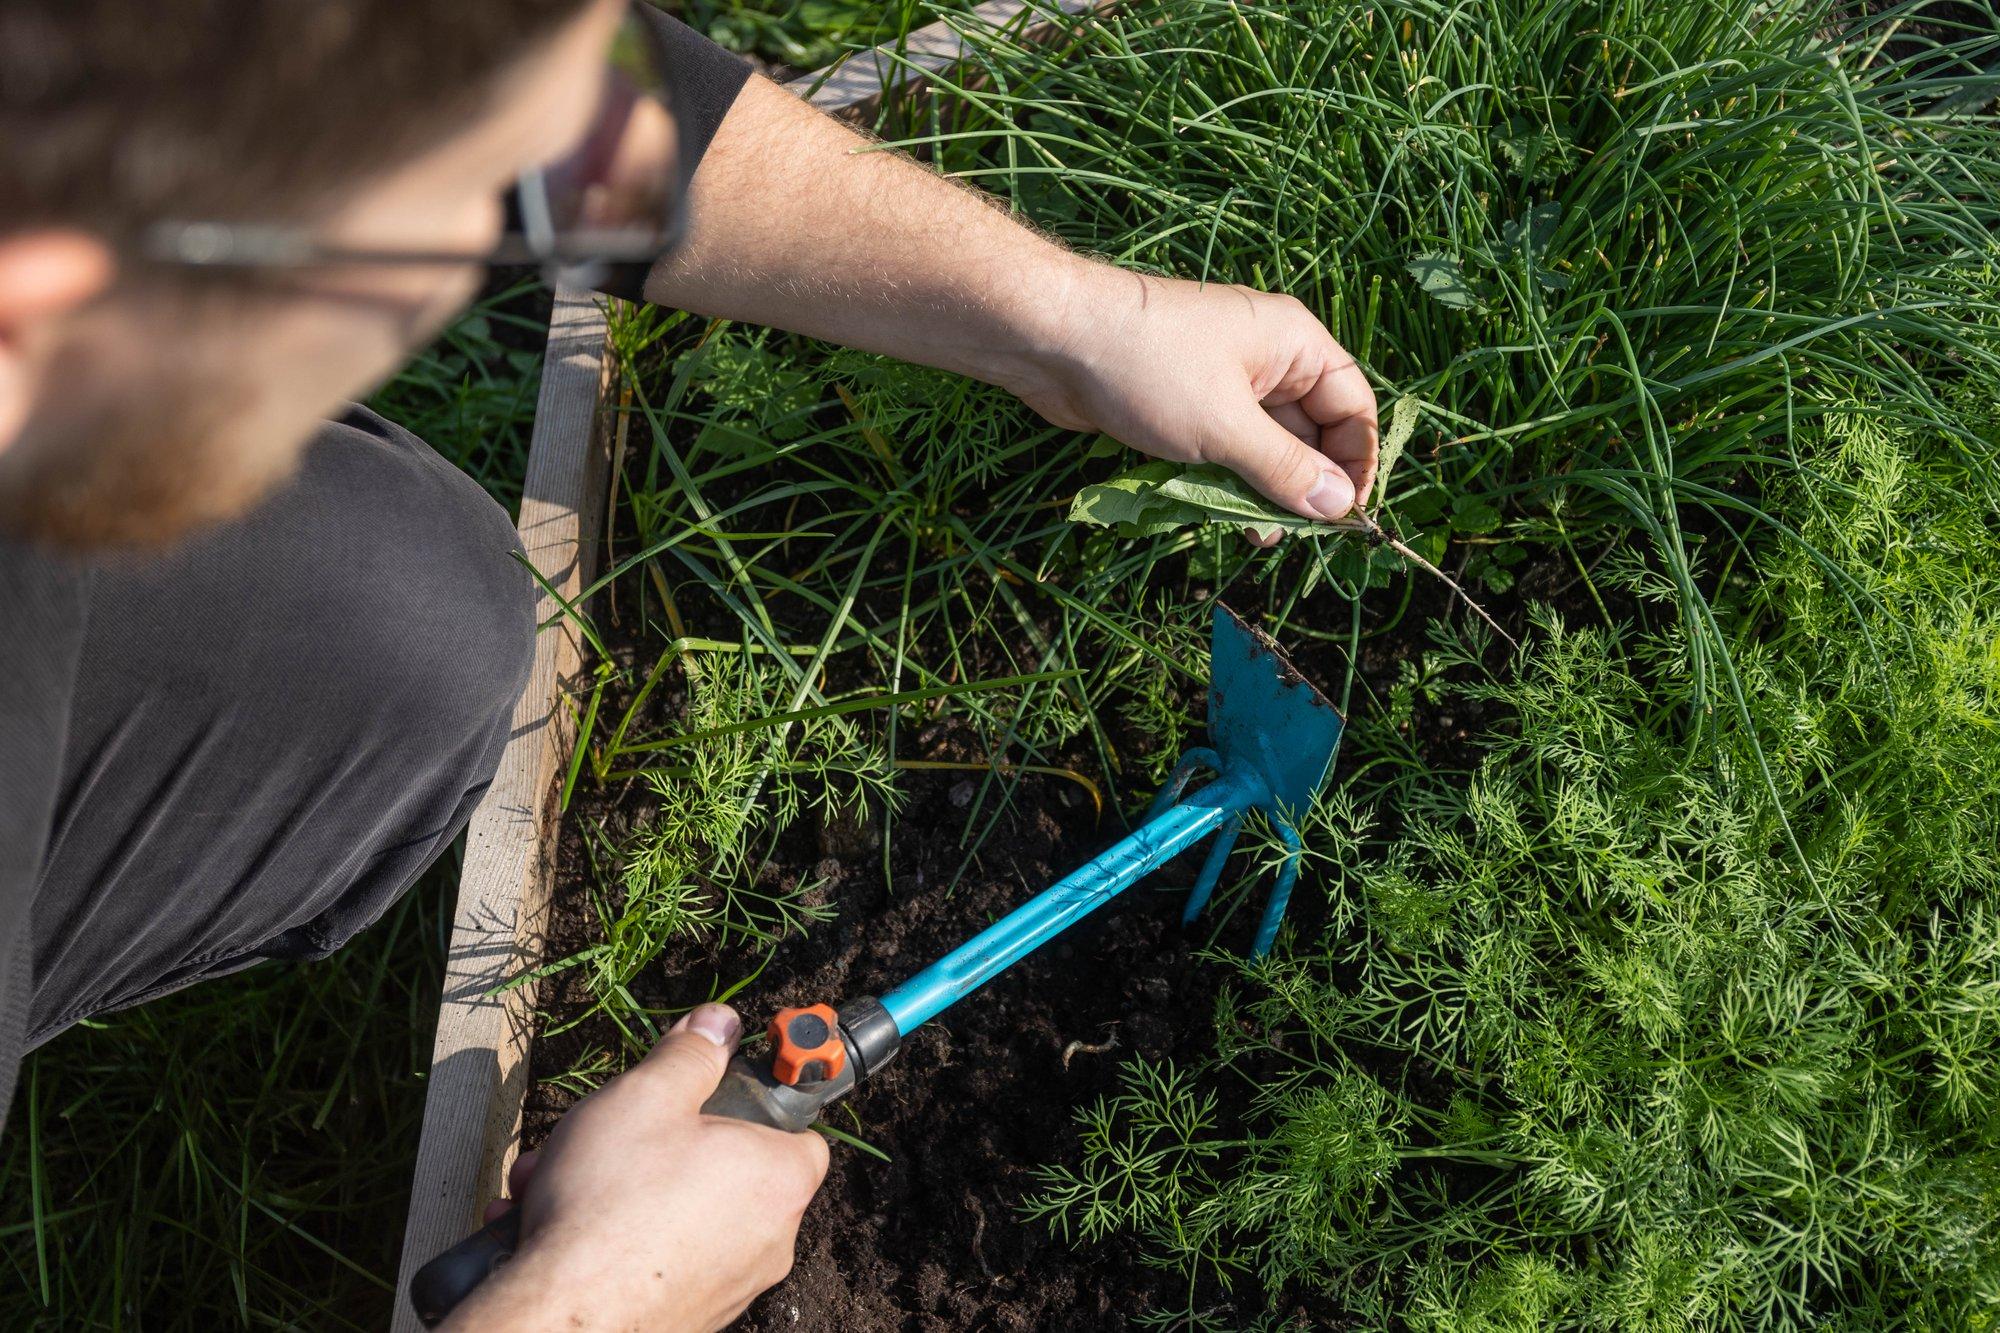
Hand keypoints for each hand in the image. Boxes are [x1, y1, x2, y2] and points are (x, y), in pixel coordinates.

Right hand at [441, 1004, 828, 1331]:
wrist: (564, 1318)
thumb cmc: (612, 1202)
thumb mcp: (648, 1095)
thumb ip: (690, 1054)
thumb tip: (718, 1024)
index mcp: (779, 1178)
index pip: (798, 1129)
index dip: (752, 1103)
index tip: (708, 1094)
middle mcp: (770, 1239)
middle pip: (724, 1169)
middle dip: (655, 1146)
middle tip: (606, 1136)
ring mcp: (730, 1285)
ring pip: (679, 1214)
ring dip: (620, 1190)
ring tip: (555, 1180)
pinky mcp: (688, 1316)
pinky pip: (655, 1258)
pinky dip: (612, 1237)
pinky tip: (548, 1224)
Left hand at [1015, 262, 1378, 535]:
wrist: (1054, 340)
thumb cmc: (1150, 369)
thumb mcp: (1226, 428)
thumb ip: (1285, 470)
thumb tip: (1339, 507)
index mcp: (1294, 344)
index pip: (1352, 406)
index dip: (1357, 462)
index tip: (1350, 515)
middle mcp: (1267, 359)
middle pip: (1311, 430)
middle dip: (1307, 484)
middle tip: (1301, 535)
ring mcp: (1224, 381)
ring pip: (1265, 446)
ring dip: (1265, 491)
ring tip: (1258, 534)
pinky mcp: (1187, 405)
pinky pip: (1225, 449)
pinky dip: (1227, 482)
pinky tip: (1223, 517)